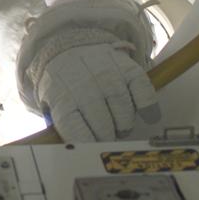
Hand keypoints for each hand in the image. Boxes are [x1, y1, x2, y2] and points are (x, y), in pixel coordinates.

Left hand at [37, 43, 156, 141]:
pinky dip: (147, 108)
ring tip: (116, 122)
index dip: (88, 144)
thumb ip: (59, 128)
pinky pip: (144, 95)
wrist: (69, 46)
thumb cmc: (63, 83)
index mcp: (63, 98)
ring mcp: (108, 75)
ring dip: (123, 125)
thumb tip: (71, 152)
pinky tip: (142, 112)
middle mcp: (85, 86)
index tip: (92, 148)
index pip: (77, 131)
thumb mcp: (50, 103)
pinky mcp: (128, 68)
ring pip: (125, 115)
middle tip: (104, 134)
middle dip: (105, 137)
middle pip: (103, 128)